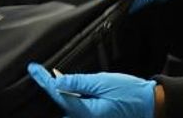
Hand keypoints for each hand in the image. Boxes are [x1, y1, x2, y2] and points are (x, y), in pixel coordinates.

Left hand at [28, 63, 155, 117]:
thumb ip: (80, 82)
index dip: (43, 81)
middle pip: (60, 103)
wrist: (150, 105)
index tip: (32, 69)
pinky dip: (73, 97)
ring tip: (57, 78)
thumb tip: (57, 82)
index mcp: (85, 113)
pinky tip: (73, 87)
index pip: (58, 95)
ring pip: (68, 106)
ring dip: (63, 93)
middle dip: (52, 88)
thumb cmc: (130, 93)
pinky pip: (77, 108)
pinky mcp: (93, 117)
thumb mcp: (104, 82)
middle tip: (42, 72)